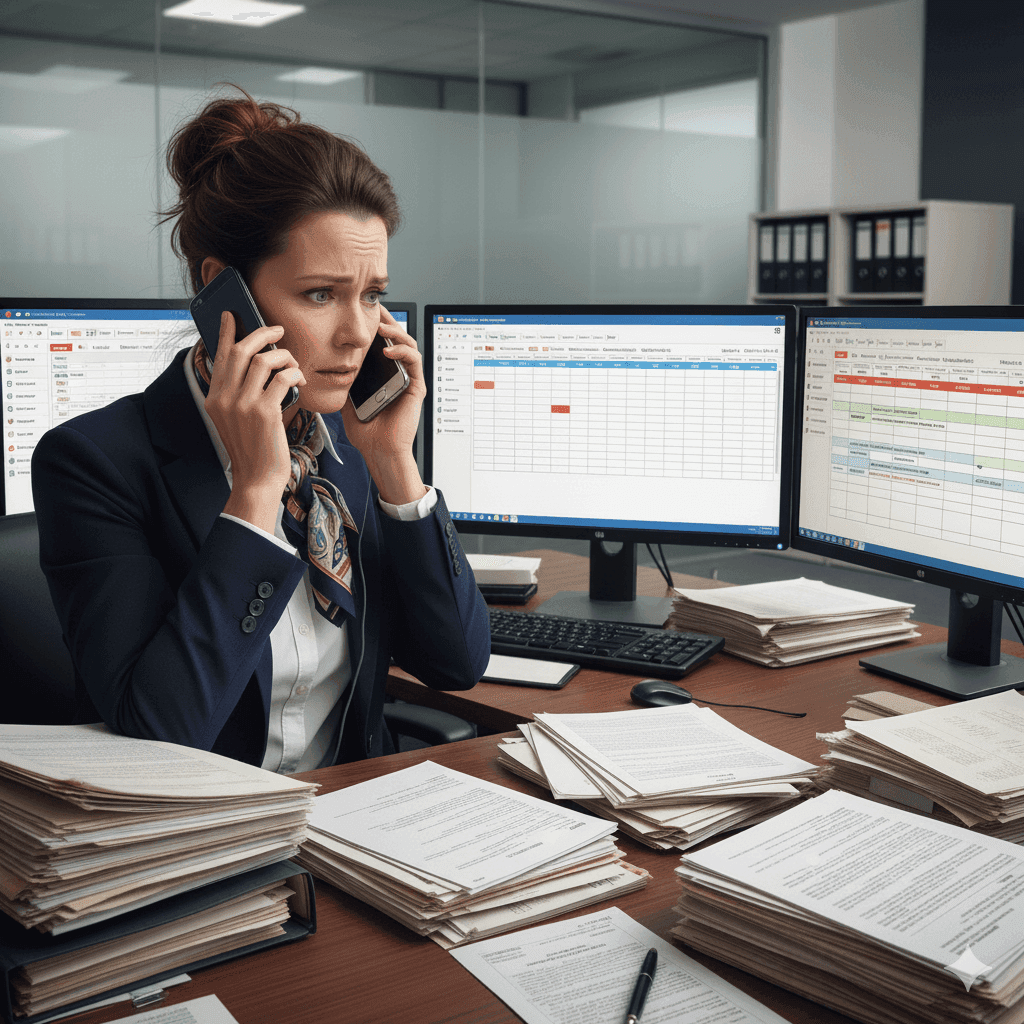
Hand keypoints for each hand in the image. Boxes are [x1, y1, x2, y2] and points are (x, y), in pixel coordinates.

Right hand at [204, 311, 305, 532]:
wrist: (257, 478)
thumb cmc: (252, 448)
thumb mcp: (235, 419)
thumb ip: (239, 393)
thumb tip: (256, 364)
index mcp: (214, 398)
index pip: (219, 357)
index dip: (225, 333)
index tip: (231, 315)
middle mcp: (224, 398)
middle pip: (240, 350)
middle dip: (262, 334)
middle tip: (277, 329)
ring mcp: (243, 404)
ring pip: (265, 361)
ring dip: (285, 356)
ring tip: (294, 364)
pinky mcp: (264, 411)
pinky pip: (283, 377)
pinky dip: (295, 374)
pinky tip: (300, 379)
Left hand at [341, 306, 427, 505]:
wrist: (378, 450)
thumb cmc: (365, 429)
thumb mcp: (346, 396)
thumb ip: (342, 378)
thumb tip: (323, 362)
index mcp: (382, 372)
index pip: (381, 340)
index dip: (375, 323)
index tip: (362, 310)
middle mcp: (397, 372)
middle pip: (397, 336)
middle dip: (387, 319)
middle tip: (374, 307)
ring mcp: (408, 378)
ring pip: (408, 344)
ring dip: (396, 331)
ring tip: (381, 326)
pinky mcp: (416, 387)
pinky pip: (414, 362)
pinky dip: (402, 351)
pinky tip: (388, 350)